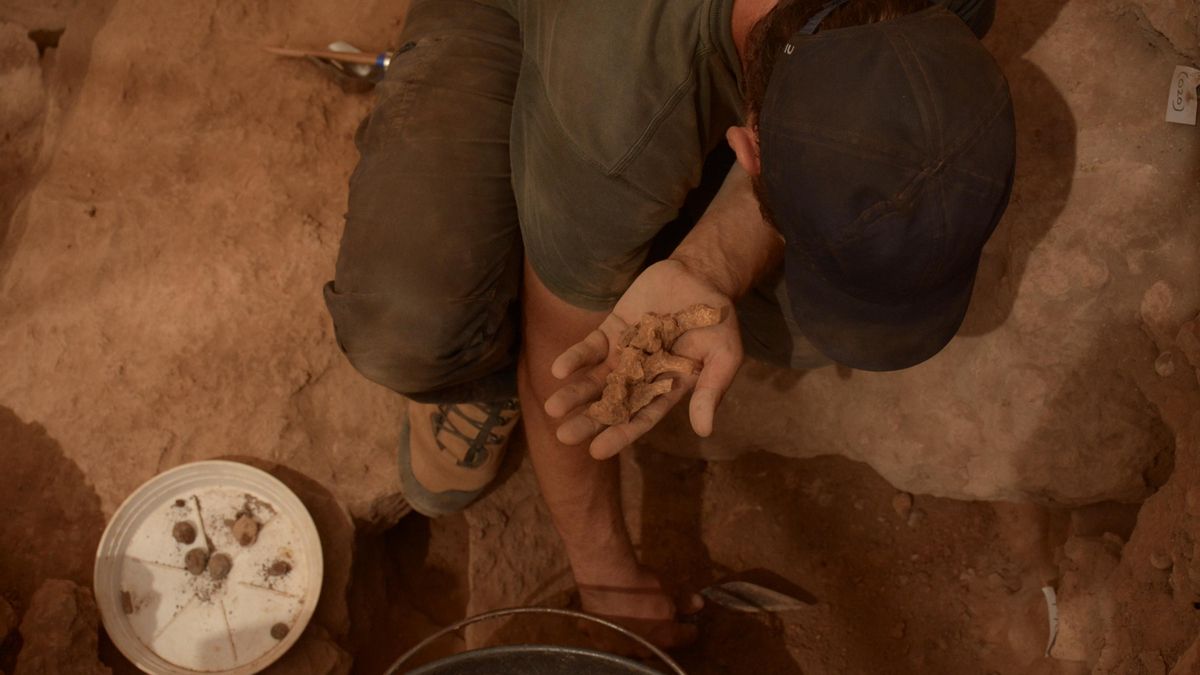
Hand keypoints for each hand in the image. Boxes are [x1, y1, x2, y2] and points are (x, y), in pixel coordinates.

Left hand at [544, 259, 743, 458]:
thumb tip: (704, 430)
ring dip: (574, 393)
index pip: (640, 418)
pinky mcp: (612, 330)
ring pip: (595, 379)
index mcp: (667, 390)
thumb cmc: (718, 321)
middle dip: (588, 420)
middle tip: (563, 437)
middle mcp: (641, 378)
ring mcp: (624, 354)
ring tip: (552, 408)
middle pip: (611, 405)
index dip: (619, 434)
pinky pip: (590, 347)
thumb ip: (712, 390)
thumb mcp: (725, 355)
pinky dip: (575, 358)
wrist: (702, 278)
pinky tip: (558, 371)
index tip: (596, 450)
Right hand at [577, 566, 703, 651]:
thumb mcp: (670, 587)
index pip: (686, 637)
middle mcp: (642, 650)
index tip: (690, 623)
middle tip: (658, 620)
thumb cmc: (643, 584)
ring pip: (631, 645)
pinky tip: (609, 619)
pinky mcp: (596, 639)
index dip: (689, 628)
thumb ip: (684, 600)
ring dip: (634, 636)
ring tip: (632, 620)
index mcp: (665, 638)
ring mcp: (618, 647)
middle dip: (660, 635)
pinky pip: (606, 638)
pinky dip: (610, 631)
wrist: (607, 579)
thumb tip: (698, 604)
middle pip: (657, 645)